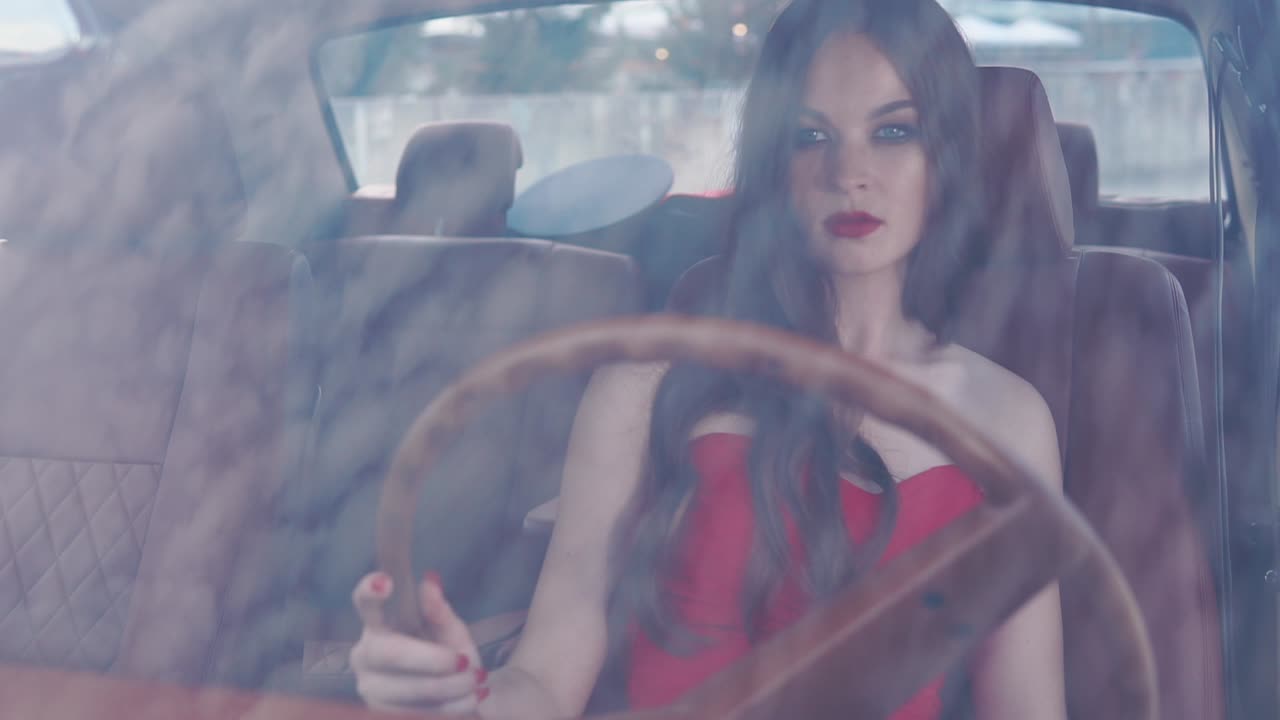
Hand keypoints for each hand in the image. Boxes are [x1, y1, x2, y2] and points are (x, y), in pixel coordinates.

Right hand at [350, 571, 488, 713]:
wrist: (454, 698)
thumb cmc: (447, 655)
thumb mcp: (450, 631)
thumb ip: (439, 611)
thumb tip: (431, 580)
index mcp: (379, 624)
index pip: (366, 603)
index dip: (370, 591)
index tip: (385, 581)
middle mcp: (365, 655)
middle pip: (389, 653)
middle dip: (432, 660)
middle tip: (465, 661)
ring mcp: (370, 689)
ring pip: (409, 689)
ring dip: (451, 686)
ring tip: (476, 680)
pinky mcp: (381, 714)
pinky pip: (419, 712)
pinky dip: (452, 707)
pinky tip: (470, 698)